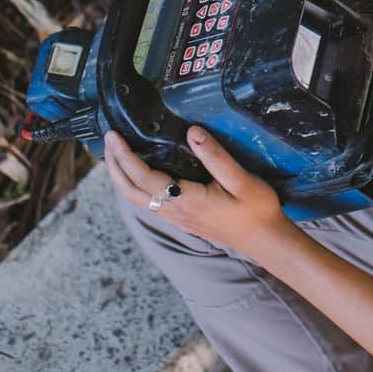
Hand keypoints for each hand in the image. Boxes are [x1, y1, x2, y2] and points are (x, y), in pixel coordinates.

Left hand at [104, 126, 288, 258]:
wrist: (264, 240)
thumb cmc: (256, 210)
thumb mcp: (241, 180)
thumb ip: (215, 156)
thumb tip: (191, 132)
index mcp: (187, 201)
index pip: (145, 178)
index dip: (126, 156)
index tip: (115, 136)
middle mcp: (175, 212)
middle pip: (131, 191)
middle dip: (115, 166)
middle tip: (107, 140)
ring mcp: (176, 218)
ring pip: (137, 199)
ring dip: (122, 176)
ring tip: (115, 153)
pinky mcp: (181, 218)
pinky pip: (147, 202)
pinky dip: (134, 185)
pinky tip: (137, 173)